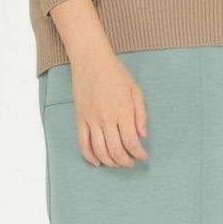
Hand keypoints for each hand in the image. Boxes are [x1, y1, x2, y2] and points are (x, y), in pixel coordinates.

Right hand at [70, 52, 148, 166]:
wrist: (91, 60)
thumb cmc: (116, 73)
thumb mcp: (135, 91)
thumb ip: (141, 114)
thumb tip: (142, 135)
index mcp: (123, 111)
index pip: (131, 141)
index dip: (138, 153)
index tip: (142, 156)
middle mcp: (107, 118)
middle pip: (116, 150)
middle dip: (125, 161)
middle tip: (131, 162)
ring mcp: (91, 119)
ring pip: (99, 150)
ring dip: (110, 162)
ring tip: (117, 163)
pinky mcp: (80, 119)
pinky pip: (83, 143)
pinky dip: (90, 156)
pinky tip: (98, 161)